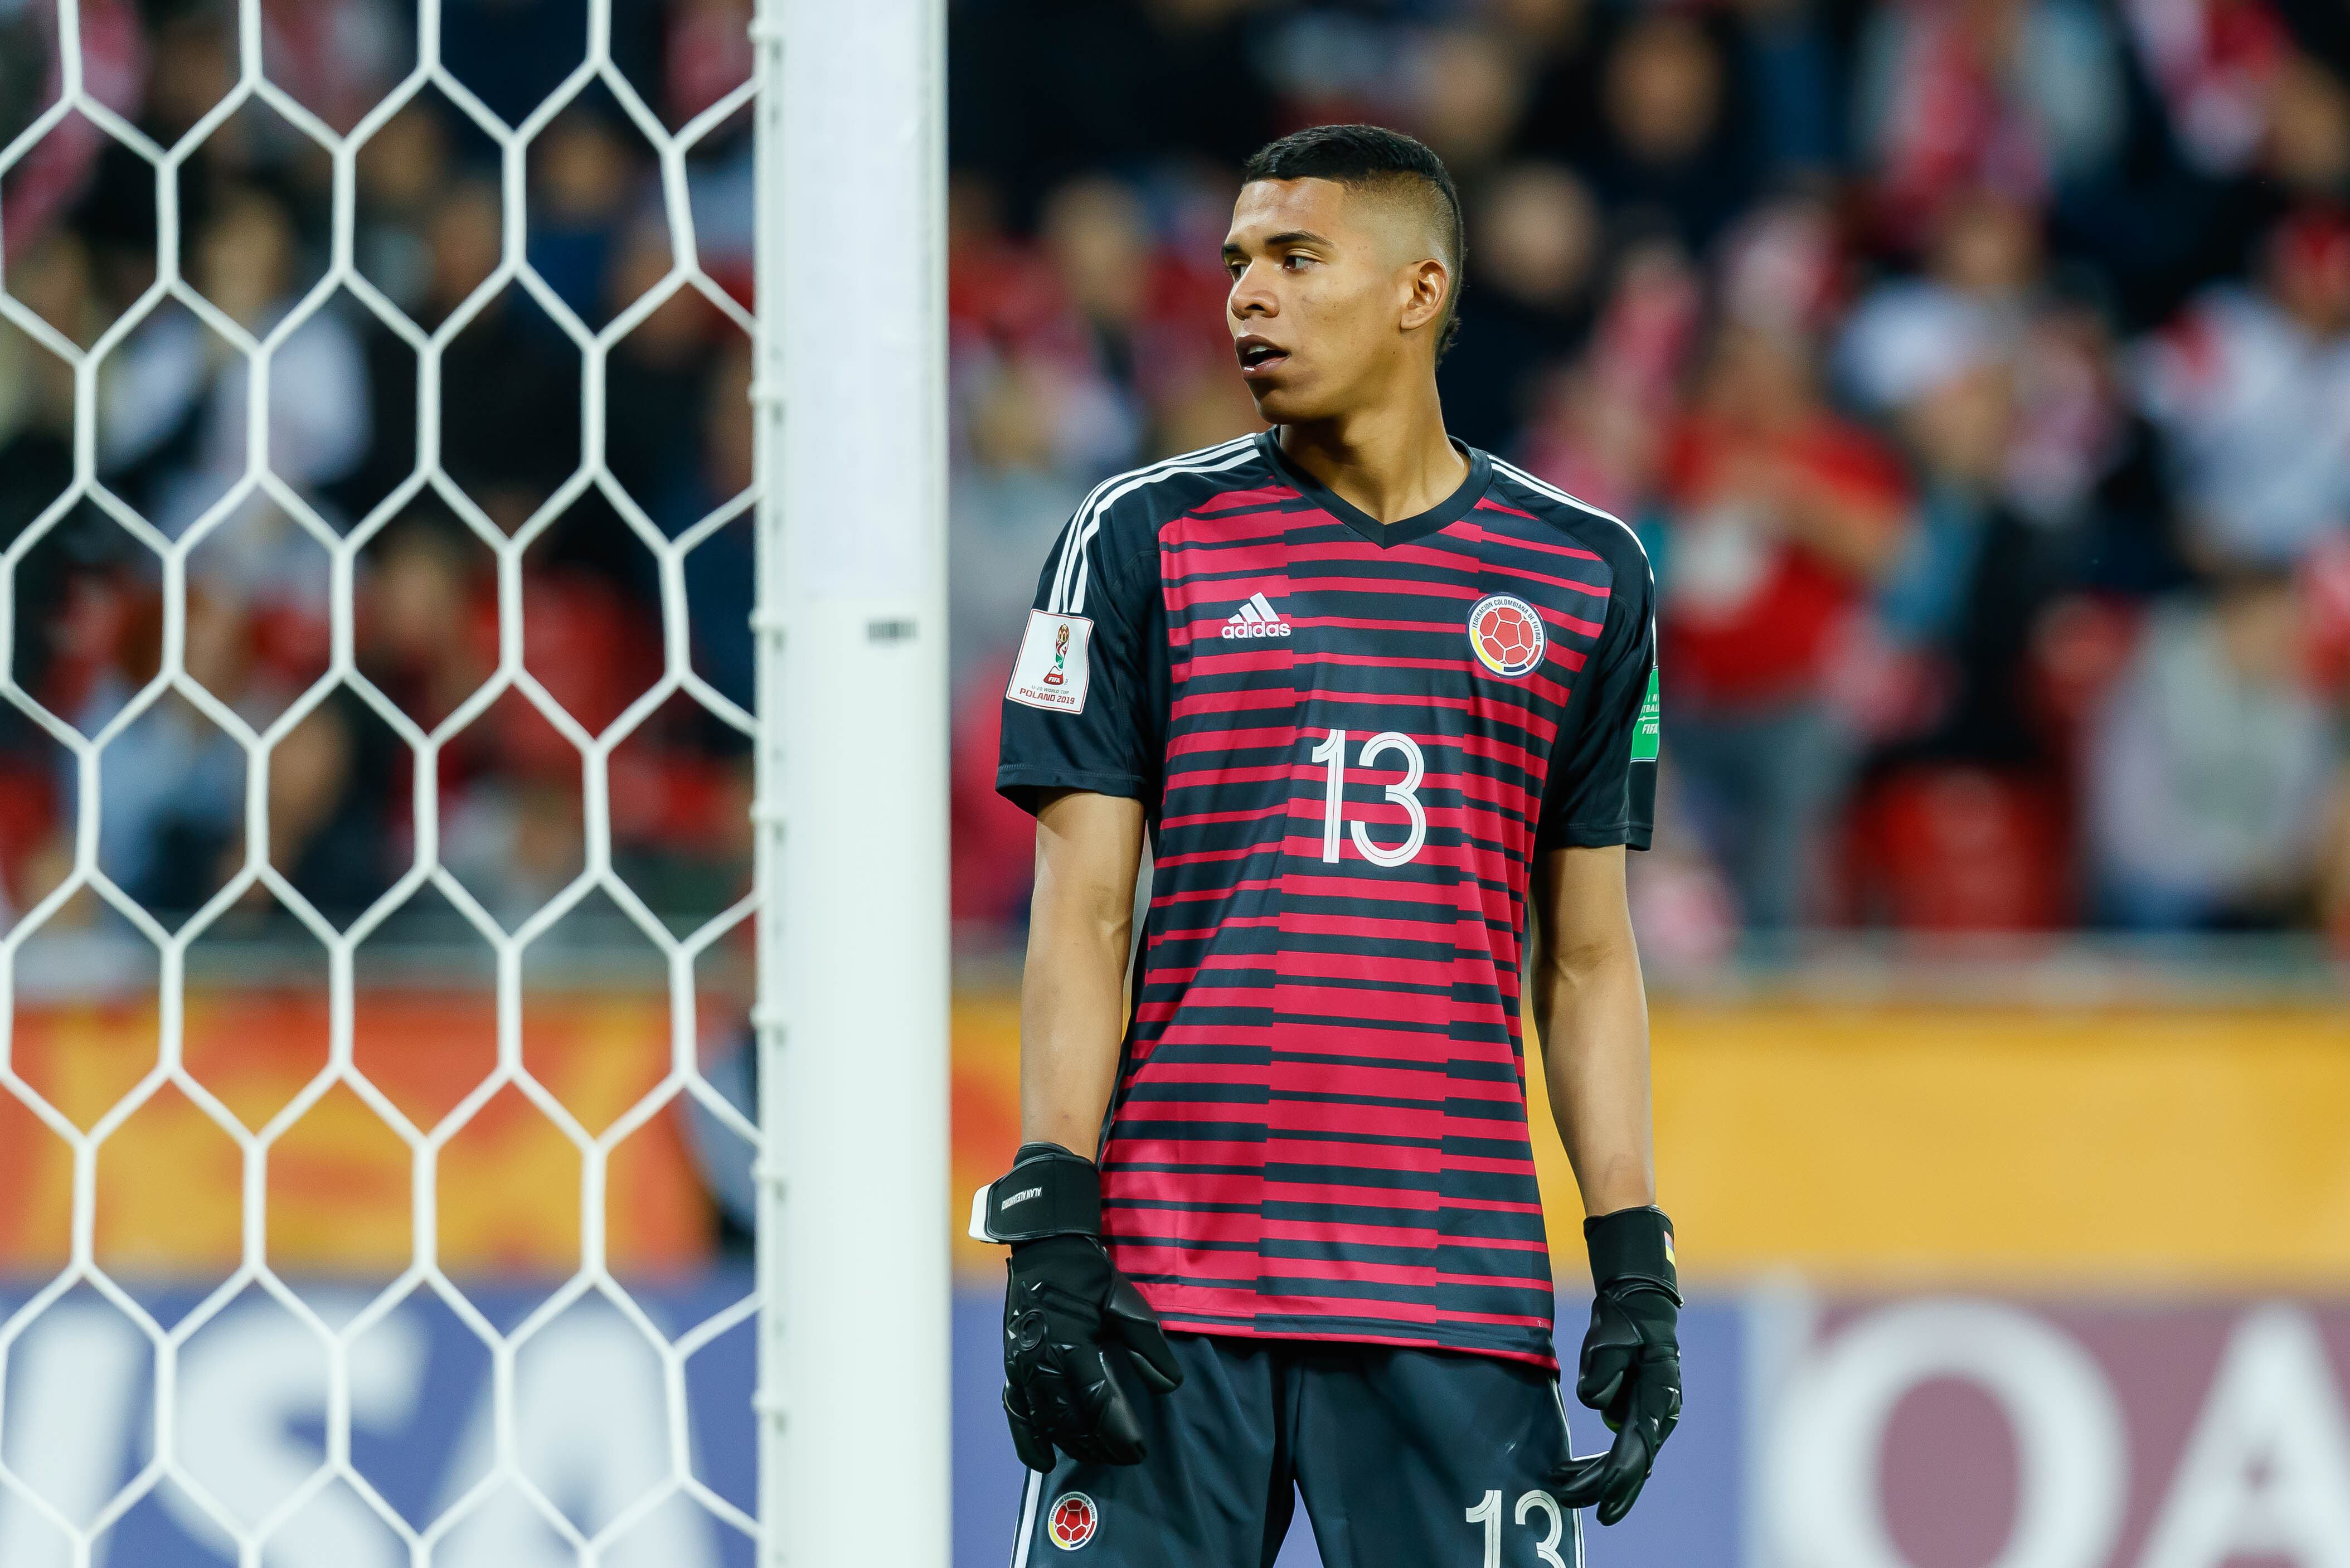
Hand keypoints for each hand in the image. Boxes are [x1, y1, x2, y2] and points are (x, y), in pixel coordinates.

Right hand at [972, 1144, 1182, 1471]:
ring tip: (1098, 1456)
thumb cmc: (1088, 1275)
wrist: (1042, 1249)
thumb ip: (1148, 1344)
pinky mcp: (1011, 1367)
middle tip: (1126, 1458)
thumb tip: (1170, 1386)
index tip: (1139, 1450)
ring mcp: (1022, 1366)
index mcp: (1072, 1341)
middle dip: (1100, 1444)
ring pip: (1046, 1420)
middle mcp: (1042, 1359)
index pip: (1098, 1400)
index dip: (1119, 1431)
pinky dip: (1028, 1439)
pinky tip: (1043, 1462)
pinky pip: (1017, 1411)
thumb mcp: (1125, 1301)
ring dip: (1072, 1444)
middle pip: (1071, 1419)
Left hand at [1553, 1206, 1681, 1525]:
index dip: (1617, 1481)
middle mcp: (1658, 1415)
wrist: (1639, 1305)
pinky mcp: (1635, 1414)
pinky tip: (1569, 1470)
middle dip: (1600, 1487)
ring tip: (1559, 1486)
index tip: (1601, 1504)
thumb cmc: (1625, 1322)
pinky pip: (1616, 1448)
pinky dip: (1593, 1461)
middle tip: (1565, 1501)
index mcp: (1657, 1400)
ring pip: (1623, 1460)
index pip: (1636, 1450)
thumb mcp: (1610, 1340)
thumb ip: (1603, 1371)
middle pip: (1630, 1463)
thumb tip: (1594, 1403)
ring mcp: (1649, 1416)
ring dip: (1592, 1476)